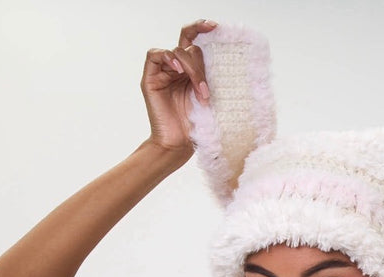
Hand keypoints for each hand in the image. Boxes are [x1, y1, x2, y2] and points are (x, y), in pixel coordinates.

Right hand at [141, 19, 217, 152]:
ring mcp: (163, 72)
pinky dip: (168, 58)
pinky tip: (178, 71)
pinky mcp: (150, 78)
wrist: (178, 143)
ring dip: (191, 69)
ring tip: (199, 91)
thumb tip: (232, 60)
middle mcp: (177, 68)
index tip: (215, 26)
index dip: (202, 29)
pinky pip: (155, 55)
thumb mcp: (210, 97)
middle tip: (206, 87)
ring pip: (177, 51)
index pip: (194, 41)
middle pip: (188, 46)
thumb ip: (212, 77)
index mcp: (192, 70)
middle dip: (201, 64)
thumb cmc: (196, 124)